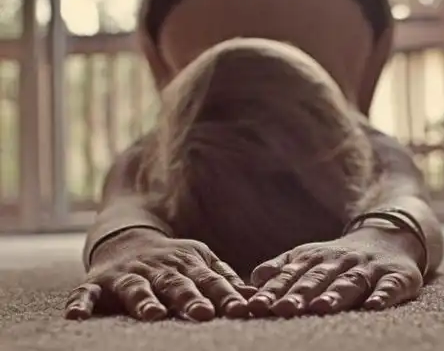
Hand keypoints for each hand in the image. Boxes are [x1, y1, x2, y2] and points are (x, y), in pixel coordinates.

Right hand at [65, 228, 256, 321]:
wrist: (128, 237)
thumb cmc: (173, 260)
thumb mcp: (202, 262)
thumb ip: (224, 280)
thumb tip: (257, 296)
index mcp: (188, 264)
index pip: (211, 281)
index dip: (226, 295)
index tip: (242, 310)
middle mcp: (159, 268)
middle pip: (177, 284)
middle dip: (190, 298)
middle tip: (203, 314)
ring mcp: (128, 274)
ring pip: (136, 288)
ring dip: (143, 301)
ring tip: (152, 315)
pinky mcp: (99, 282)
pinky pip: (87, 292)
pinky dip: (82, 303)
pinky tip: (76, 316)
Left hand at [247, 227, 423, 317]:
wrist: (391, 237)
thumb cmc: (341, 258)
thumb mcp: (310, 257)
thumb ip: (282, 268)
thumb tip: (253, 279)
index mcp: (315, 259)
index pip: (291, 276)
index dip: (274, 291)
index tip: (256, 306)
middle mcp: (340, 261)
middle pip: (318, 279)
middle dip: (299, 294)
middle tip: (282, 309)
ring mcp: (369, 268)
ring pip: (350, 282)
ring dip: (335, 295)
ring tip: (320, 308)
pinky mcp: (398, 276)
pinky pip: (390, 286)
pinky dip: (382, 296)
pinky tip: (374, 306)